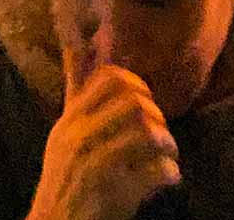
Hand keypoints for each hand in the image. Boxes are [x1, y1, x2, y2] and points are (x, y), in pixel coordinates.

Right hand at [26, 45, 180, 219]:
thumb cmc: (64, 178)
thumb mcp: (63, 131)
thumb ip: (74, 91)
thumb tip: (73, 41)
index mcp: (71, 119)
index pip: (110, 79)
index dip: (138, 84)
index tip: (147, 102)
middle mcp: (79, 136)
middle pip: (133, 103)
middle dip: (157, 117)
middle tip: (162, 135)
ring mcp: (95, 164)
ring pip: (146, 135)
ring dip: (167, 144)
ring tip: (170, 156)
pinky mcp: (112, 193)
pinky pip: (153, 172)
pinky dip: (169, 173)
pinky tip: (170, 177)